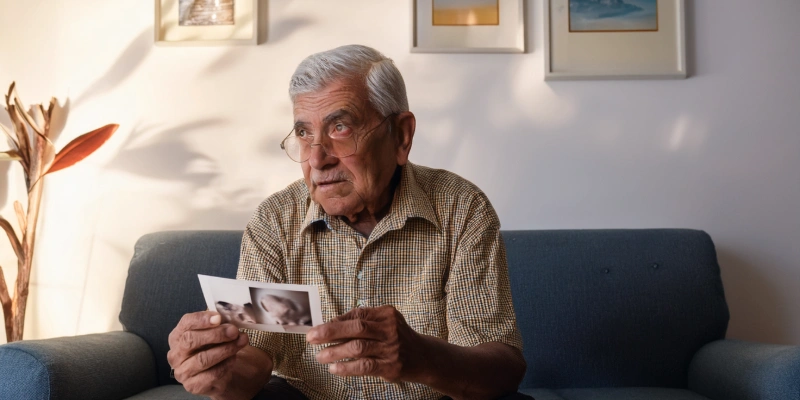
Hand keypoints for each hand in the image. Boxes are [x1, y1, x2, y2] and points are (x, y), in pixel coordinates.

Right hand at [167, 311, 248, 395]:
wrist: (216, 374)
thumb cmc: (211, 348)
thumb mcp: (212, 333)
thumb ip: (217, 325)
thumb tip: (228, 318)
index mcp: (177, 336)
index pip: (186, 323)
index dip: (202, 319)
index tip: (219, 317)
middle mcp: (176, 354)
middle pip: (191, 340)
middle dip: (215, 334)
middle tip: (233, 331)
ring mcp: (182, 371)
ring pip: (202, 358)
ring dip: (225, 349)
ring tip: (240, 342)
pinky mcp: (193, 385)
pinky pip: (212, 374)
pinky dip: (226, 364)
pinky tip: (234, 357)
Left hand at [306, 305, 423, 382]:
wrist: (424, 357)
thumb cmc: (397, 338)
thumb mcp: (384, 324)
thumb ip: (362, 322)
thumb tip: (330, 324)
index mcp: (386, 314)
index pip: (357, 315)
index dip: (335, 322)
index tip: (317, 329)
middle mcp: (390, 328)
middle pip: (356, 327)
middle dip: (330, 332)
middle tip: (311, 338)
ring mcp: (391, 347)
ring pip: (357, 347)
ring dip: (335, 352)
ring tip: (320, 356)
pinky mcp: (391, 365)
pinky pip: (364, 366)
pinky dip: (347, 367)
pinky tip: (335, 368)